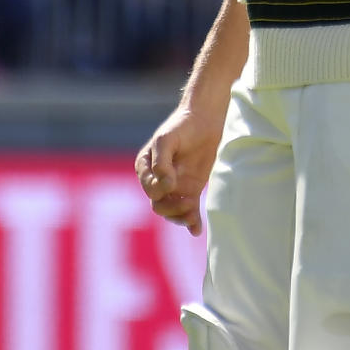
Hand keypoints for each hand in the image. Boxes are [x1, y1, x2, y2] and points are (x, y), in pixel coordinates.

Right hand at [135, 105, 223, 235]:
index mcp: (145, 168)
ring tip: (193, 215)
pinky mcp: (190, 190)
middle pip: (159, 205)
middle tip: (189, 202)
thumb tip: (165, 186)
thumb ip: (161, 162)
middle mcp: (157, 180)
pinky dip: (191, 221)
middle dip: (172, 208)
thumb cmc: (180, 126)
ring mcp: (174, 187)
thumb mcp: (166, 140)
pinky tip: (196, 229)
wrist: (204, 119)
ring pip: (172, 211)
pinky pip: (188, 210)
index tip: (172, 184)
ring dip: (181, 216)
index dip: (160, 190)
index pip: (150, 189)